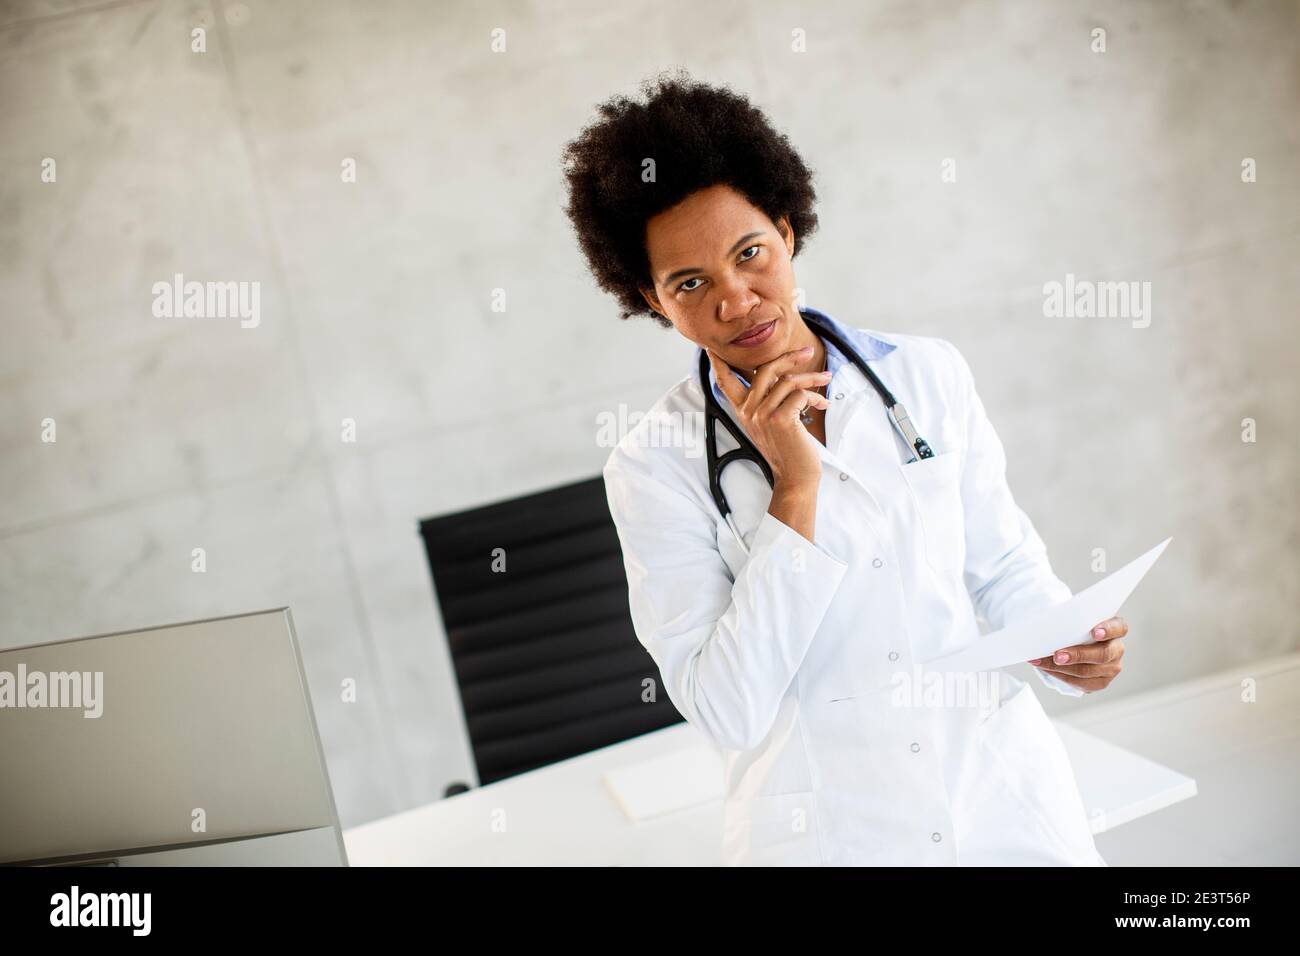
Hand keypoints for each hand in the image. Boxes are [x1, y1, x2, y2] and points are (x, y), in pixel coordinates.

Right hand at [706, 345, 830, 487]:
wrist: (795, 477)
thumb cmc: (787, 450)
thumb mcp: (769, 423)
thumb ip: (768, 401)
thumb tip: (783, 376)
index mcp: (742, 410)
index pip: (725, 381)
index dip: (718, 362)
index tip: (713, 349)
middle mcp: (748, 410)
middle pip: (765, 368)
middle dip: (789, 356)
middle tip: (808, 351)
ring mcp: (763, 414)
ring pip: (788, 380)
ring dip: (811, 378)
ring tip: (825, 379)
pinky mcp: (781, 418)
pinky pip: (800, 394)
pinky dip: (815, 396)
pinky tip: (822, 403)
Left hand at [1028, 616, 1126, 692]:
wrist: (1073, 646)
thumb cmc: (1075, 628)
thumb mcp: (1077, 619)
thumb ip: (1071, 619)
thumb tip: (1047, 622)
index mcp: (1115, 629)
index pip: (1119, 628)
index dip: (1108, 630)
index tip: (1095, 633)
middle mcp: (1116, 649)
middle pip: (1102, 654)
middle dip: (1078, 655)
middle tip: (1057, 655)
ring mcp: (1111, 667)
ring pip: (1088, 671)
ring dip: (1061, 668)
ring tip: (1042, 662)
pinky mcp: (1101, 682)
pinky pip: (1081, 683)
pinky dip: (1061, 676)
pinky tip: (1047, 669)